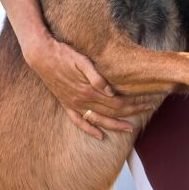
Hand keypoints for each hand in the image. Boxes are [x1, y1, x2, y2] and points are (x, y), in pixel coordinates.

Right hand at [23, 32, 151, 139]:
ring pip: (98, 120)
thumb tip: (112, 91)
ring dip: (115, 125)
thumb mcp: (82, 60)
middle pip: (111, 111)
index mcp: (88, 90)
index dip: (133, 103)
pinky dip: (90, 130)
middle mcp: (82, 101)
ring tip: (129, 128)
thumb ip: (96, 77)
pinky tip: (100, 136)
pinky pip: (79, 122)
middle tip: (147, 110)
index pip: (117, 101)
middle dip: (131, 113)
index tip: (147, 102)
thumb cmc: (63, 54)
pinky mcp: (66, 104)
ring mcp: (73, 104)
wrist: (41, 55)